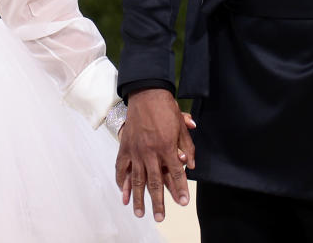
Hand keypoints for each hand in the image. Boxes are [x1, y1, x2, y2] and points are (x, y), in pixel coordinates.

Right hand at [115, 89, 195, 221]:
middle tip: (160, 218)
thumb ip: (187, 146)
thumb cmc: (166, 109)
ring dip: (138, 198)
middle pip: (155, 182)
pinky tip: (123, 193)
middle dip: (159, 202)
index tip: (183, 202)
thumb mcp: (181, 126)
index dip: (181, 189)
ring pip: (137, 179)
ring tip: (139, 213)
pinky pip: (121, 167)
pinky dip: (122, 181)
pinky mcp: (125, 146)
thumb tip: (191, 165)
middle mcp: (150, 152)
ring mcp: (136, 150)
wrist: (146, 93)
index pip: (176, 173)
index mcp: (166, 147)